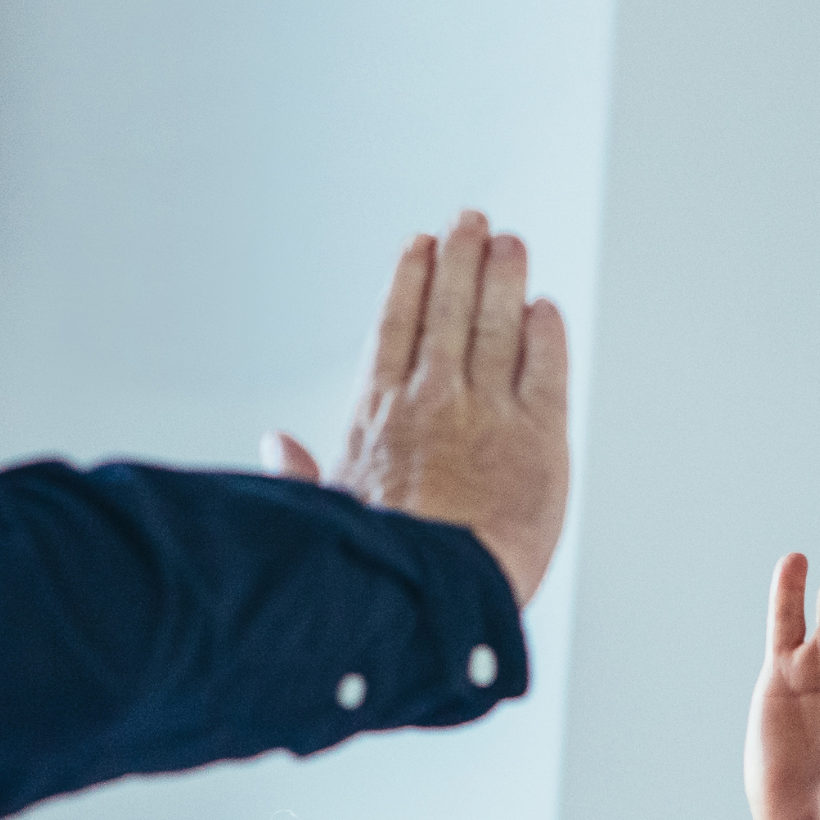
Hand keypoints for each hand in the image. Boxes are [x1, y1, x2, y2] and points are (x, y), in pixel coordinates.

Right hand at [262, 210, 569, 604]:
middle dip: (460, 256)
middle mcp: (432, 397)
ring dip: (503, 275)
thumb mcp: (326, 512)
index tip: (418, 246)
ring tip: (510, 244)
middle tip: (471, 221)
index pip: (394, 324)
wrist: (433, 597)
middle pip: (448, 306)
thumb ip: (303, 472)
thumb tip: (273, 444)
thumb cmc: (377, 568)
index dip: (409, 279)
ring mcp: (488, 412)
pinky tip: (543, 310)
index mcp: (376, 412)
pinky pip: (546, 366)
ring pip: (496, 322)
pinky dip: (544, 332)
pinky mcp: (540, 436)